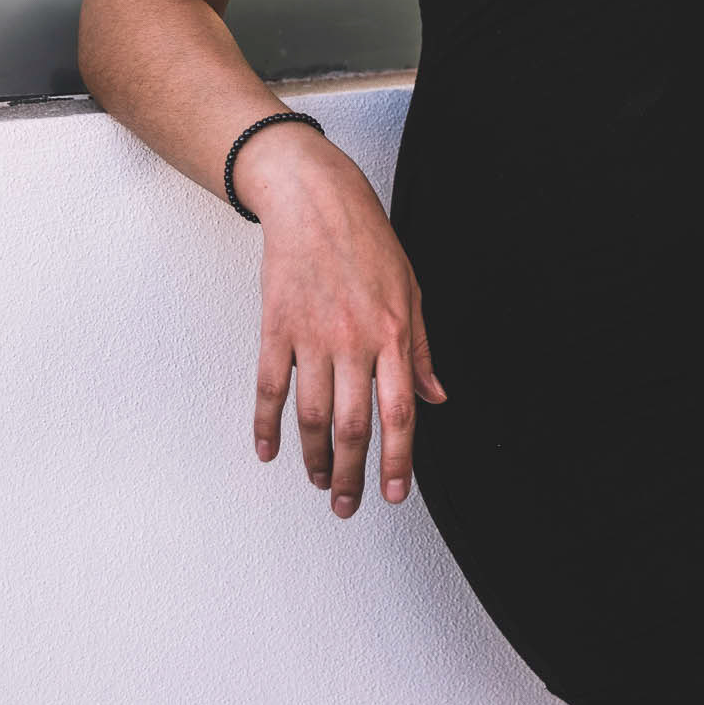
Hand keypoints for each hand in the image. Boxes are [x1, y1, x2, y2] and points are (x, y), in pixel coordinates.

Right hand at [243, 127, 448, 514]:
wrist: (314, 199)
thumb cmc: (366, 239)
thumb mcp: (411, 289)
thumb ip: (421, 349)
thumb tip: (436, 397)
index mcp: (393, 333)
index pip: (399, 413)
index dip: (398, 461)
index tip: (394, 494)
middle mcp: (354, 340)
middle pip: (352, 426)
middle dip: (351, 475)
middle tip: (348, 506)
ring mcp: (311, 336)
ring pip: (312, 416)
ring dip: (314, 459)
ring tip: (318, 481)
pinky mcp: (276, 328)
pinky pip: (270, 388)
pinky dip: (267, 425)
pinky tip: (270, 450)